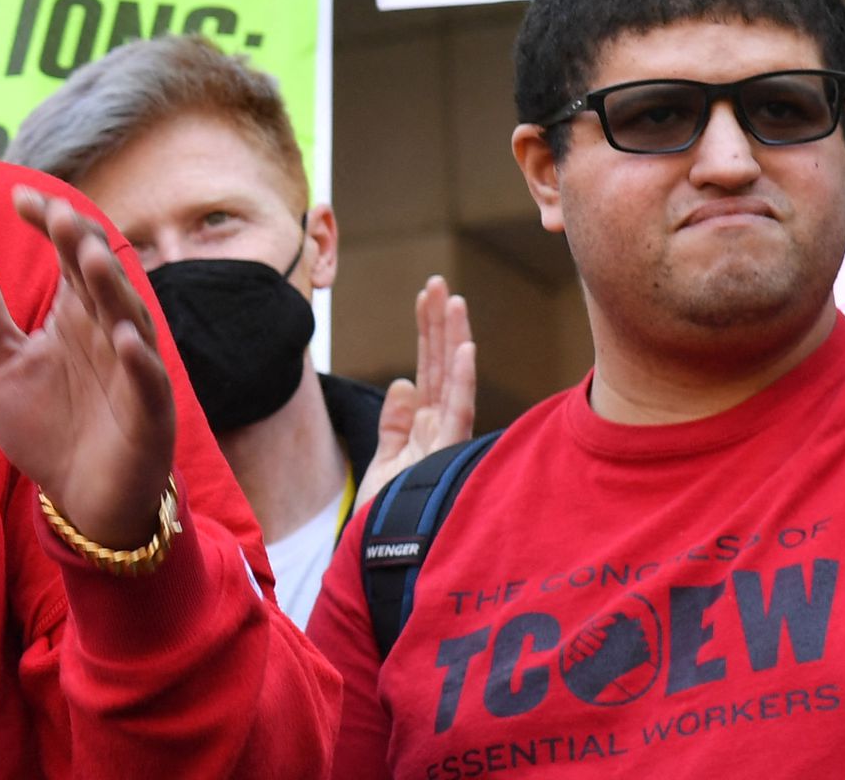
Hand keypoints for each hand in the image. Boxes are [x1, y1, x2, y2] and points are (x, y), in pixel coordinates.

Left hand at [0, 186, 177, 549]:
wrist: (80, 498)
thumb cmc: (47, 423)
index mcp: (77, 310)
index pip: (70, 250)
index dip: (50, 222)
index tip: (19, 197)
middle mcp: (110, 329)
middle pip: (101, 276)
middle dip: (82, 246)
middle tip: (59, 216)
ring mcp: (133, 370)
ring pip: (128, 320)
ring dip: (113, 289)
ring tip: (91, 258)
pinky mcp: (149, 415)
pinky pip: (148, 383)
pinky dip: (139, 361)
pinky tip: (122, 339)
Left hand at [356, 276, 476, 508]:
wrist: (380, 561)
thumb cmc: (387, 518)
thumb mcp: (386, 463)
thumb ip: (395, 424)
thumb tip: (401, 383)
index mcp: (426, 428)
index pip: (429, 369)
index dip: (427, 332)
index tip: (426, 296)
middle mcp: (440, 431)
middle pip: (440, 367)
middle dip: (439, 325)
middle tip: (437, 283)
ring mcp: (445, 443)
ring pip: (452, 381)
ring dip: (453, 340)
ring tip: (452, 301)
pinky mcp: (446, 458)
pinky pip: (457, 413)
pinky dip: (463, 380)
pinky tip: (464, 349)